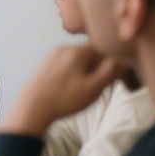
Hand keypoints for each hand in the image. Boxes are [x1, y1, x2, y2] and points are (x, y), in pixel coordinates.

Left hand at [1, 45, 122, 136]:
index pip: (104, 52)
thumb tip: (123, 60)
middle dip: (98, 70)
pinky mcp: (43, 65)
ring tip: (85, 91)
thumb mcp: (94, 87)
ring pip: (77, 61)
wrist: (31, 108)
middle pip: (90, 55)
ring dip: (86, 73)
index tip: (114, 81)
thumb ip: (111, 71)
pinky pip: (65, 66)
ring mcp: (51, 55)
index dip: (112, 66)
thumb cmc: (66, 98)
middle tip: (100, 88)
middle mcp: (63, 47)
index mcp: (77, 50)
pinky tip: (70, 89)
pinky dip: (73, 75)